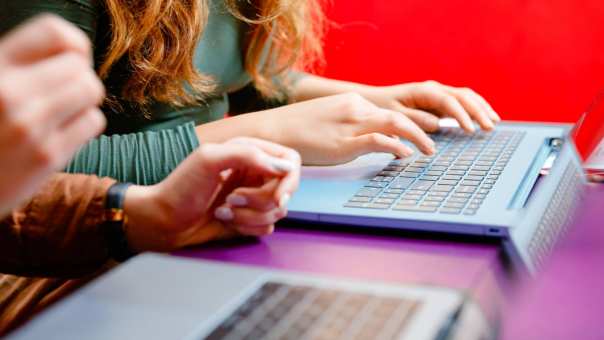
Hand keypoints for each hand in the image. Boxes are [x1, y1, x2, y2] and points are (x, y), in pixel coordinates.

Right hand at [0, 15, 105, 214]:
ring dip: (83, 101)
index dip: (73, 45)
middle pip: (80, 66)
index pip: (54, 32)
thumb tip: (76, 52)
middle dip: (78, 78)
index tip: (67, 61)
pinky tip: (61, 133)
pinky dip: (84, 126)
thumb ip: (21, 65)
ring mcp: (30, 125)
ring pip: (91, 89)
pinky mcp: (47, 156)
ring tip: (62, 112)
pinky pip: (93, 121)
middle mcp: (9, 92)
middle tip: (62, 95)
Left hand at [123, 137, 300, 251]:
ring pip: (277, 212)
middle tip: (231, 200)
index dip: (289, 181)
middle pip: (286, 190)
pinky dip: (248, 228)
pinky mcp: (249, 219)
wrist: (163, 220)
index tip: (278, 197)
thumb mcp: (209, 159)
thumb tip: (285, 168)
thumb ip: (248, 155)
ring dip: (250, 216)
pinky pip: (267, 227)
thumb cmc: (181, 187)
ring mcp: (253, 198)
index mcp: (249, 153)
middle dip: (260, 202)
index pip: (290, 162)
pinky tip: (225, 221)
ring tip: (222, 211)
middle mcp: (255, 174)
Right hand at [197, 93, 435, 164]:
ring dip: (418, 138)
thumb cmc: (297, 131)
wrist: (273, 131)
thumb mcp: (329, 122)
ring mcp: (350, 124)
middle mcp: (356, 108)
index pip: (390, 112)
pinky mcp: (344, 142)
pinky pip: (379, 141)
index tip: (426, 135)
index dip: (413, 124)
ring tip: (430, 152)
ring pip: (396, 124)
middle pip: (400, 115)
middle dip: (424, 129)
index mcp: (353, 103)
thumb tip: (372, 141)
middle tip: (436, 143)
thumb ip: (351, 127)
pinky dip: (397, 147)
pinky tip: (405, 156)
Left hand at [361, 80, 500, 132]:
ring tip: (494, 122)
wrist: (374, 100)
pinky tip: (484, 118)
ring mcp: (438, 93)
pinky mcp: (439, 101)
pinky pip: (462, 102)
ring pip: (466, 97)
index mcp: (424, 91)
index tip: (470, 130)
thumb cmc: (383, 109)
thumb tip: (437, 124)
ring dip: (481, 108)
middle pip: (463, 96)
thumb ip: (415, 120)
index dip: (461, 115)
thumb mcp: (395, 116)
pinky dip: (475, 109)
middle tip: (489, 127)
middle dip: (478, 111)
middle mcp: (434, 89)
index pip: (449, 101)